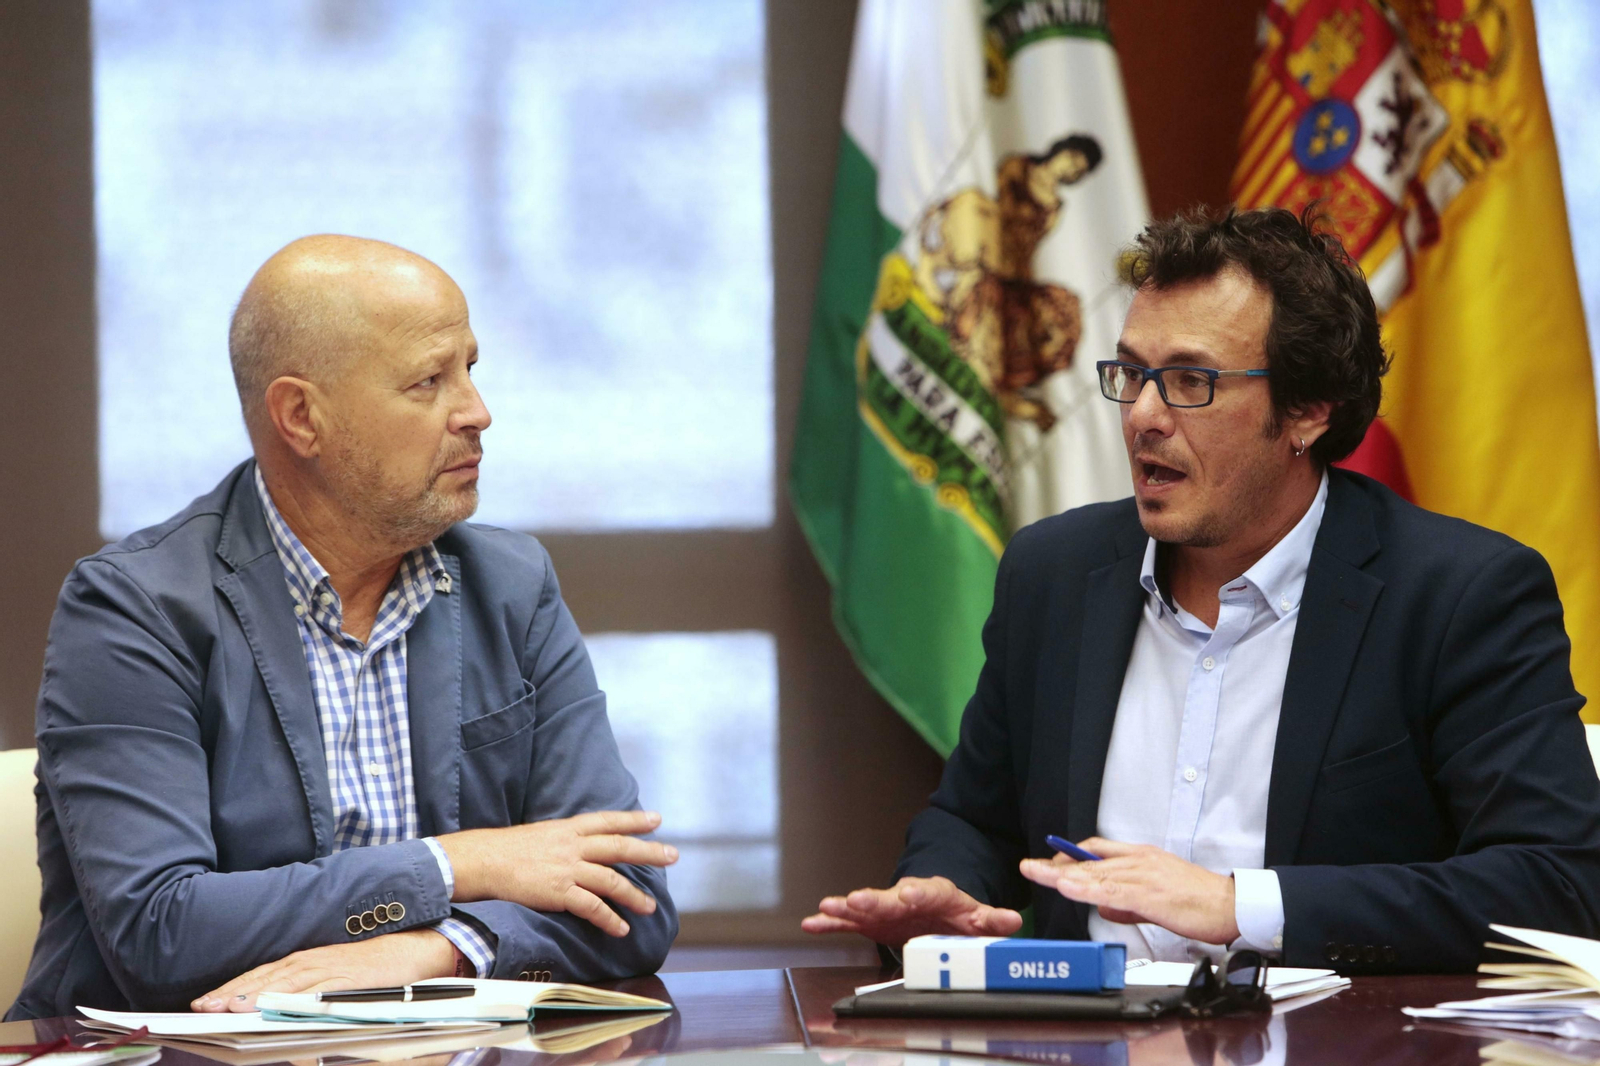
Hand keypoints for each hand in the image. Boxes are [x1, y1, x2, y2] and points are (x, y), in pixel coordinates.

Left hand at [191, 928, 454, 1011]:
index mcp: (307, 960)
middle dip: (232, 993)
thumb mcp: (336, 975)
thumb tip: (278, 1008)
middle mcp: (313, 961)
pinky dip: (292, 997)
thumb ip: (309, 988)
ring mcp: (329, 968)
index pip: (262, 974)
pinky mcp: (348, 978)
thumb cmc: (376, 966)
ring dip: (253, 995)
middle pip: (265, 978)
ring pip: (283, 983)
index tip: (203, 1002)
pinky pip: (314, 991)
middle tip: (202, 1007)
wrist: (417, 949)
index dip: (232, 988)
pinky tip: (273, 1006)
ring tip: (227, 1008)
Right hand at [435, 810, 676, 936]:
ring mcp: (568, 869)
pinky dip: (610, 918)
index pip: (609, 821)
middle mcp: (573, 845)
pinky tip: (621, 928)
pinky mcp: (560, 892)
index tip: (657, 819)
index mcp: (569, 828)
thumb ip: (566, 839)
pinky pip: (592, 907)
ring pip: (612, 880)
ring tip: (650, 906)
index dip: (634, 820)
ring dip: (634, 895)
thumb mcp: (542, 834)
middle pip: (619, 847)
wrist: (484, 860)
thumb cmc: (508, 849)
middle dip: (649, 851)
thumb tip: (583, 846)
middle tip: (673, 855)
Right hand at [801, 876, 1022, 946]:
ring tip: (827, 906)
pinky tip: (811, 923)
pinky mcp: (871, 921)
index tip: (908, 894)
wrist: (936, 907)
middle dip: (872, 899)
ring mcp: (885, 909)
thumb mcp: (977, 916)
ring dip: (845, 907)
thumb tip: (1012, 920)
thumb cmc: (956, 913)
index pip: (927, 891)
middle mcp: (904, 898)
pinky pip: (848, 922)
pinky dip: (830, 922)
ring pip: (864, 907)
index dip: (917, 893)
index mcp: (934, 894)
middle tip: (855, 899)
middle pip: (888, 898)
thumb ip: (992, 920)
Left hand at [1019, 837, 1239, 944]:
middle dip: (1055, 865)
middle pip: (1088, 859)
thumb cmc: (1199, 900)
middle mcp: (1138, 861)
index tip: (1050, 864)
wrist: (1231, 905)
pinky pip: (1111, 891)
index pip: (1097, 850)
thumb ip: (1128, 901)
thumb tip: (1104, 907)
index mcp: (1141, 857)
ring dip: (1062, 874)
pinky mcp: (1150, 894)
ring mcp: (1143, 875)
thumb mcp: (1157, 895)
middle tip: (1029, 867)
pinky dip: (1087, 889)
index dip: (1071, 856)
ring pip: (1095, 873)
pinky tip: (1068, 888)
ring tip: (1036, 873)